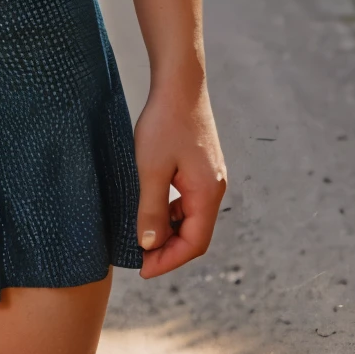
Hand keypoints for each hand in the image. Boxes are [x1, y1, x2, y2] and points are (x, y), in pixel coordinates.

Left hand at [133, 77, 225, 278]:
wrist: (179, 84)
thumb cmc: (164, 123)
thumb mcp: (151, 169)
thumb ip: (151, 209)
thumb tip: (150, 245)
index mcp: (207, 193)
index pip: (194, 243)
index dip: (169, 260)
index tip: (144, 269)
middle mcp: (214, 188)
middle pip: (195, 233)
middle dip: (169, 249)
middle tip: (140, 257)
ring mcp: (210, 176)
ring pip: (191, 216)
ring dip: (169, 230)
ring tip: (142, 236)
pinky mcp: (201, 166)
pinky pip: (188, 200)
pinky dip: (172, 211)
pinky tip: (152, 208)